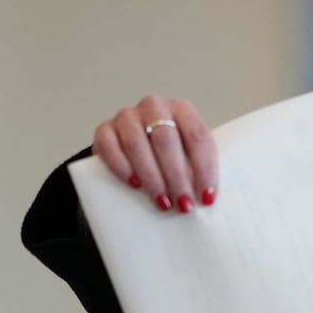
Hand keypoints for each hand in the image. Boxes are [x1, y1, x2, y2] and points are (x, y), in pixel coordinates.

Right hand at [92, 95, 218, 213]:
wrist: (132, 151)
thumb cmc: (169, 158)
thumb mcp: (188, 156)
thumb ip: (197, 169)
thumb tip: (208, 200)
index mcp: (182, 109)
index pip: (197, 135)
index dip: (204, 168)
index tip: (207, 198)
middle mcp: (154, 107)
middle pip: (166, 140)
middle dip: (177, 176)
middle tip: (183, 205)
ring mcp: (127, 116)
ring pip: (136, 143)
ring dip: (151, 176)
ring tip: (162, 202)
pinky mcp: (104, 129)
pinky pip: (109, 145)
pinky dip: (121, 166)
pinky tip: (134, 184)